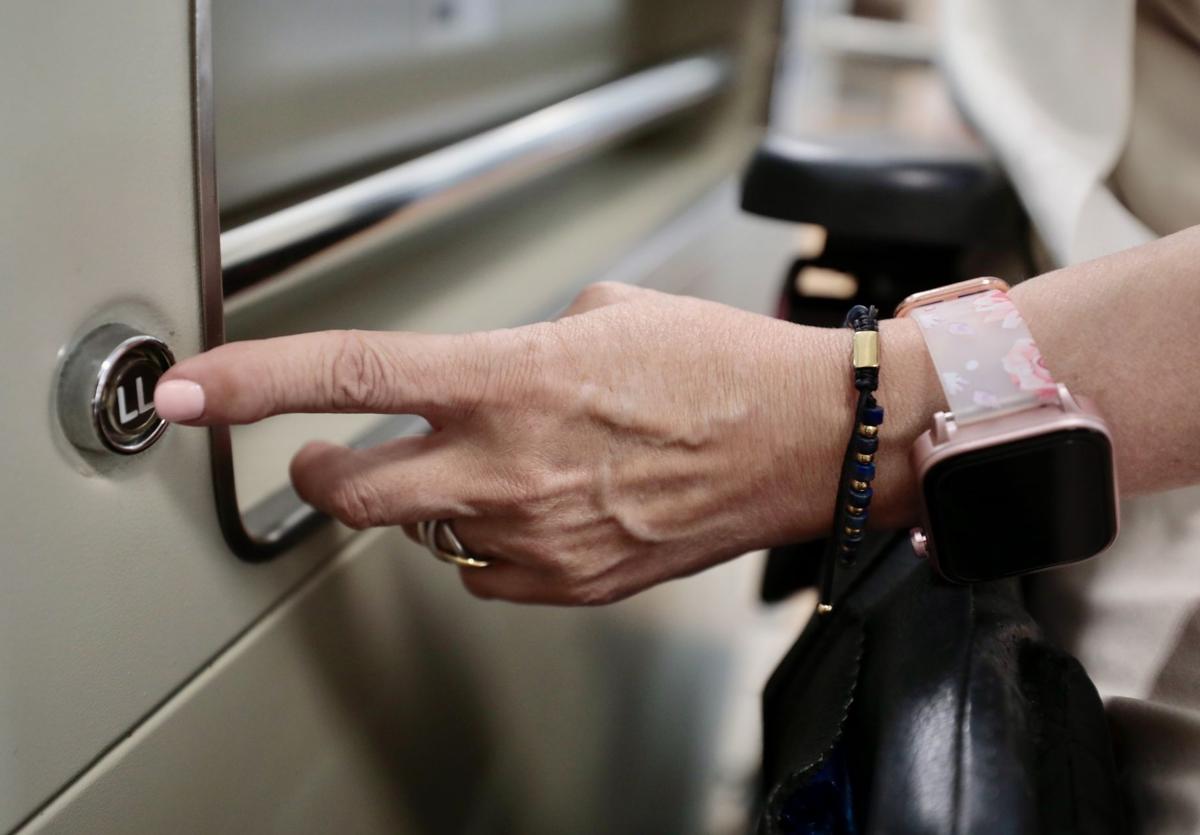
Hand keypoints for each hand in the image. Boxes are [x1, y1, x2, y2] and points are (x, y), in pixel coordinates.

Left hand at [156, 282, 904, 603]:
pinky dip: (487, 545)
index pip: (347, 376)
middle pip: (350, 491)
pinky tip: (534, 514)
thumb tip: (488, 377)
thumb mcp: (604, 316)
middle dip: (317, 477)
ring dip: (434, 502)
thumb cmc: (720, 369)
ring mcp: (536, 535)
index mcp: (508, 378)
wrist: (801, 441)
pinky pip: (486, 574)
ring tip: (498, 471)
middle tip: (319, 462)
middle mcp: (508, 463)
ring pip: (427, 532)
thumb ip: (522, 347)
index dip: (252, 384)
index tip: (193, 395)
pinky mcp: (571, 584)